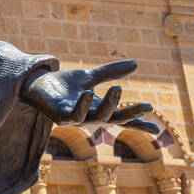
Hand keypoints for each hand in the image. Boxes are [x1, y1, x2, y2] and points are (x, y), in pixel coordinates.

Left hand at [21, 59, 157, 133]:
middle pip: (115, 118)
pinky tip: (88, 93)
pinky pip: (74, 115)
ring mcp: (76, 118)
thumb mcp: (90, 75)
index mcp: (99, 108)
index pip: (123, 117)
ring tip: (117, 87)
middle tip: (146, 105)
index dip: (139, 123)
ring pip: (97, 117)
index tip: (157, 129)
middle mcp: (90, 116)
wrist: (36, 84)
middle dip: (130, 113)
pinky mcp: (60, 117)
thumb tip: (135, 64)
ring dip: (109, 104)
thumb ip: (110, 72)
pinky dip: (82, 105)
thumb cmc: (63, 84)